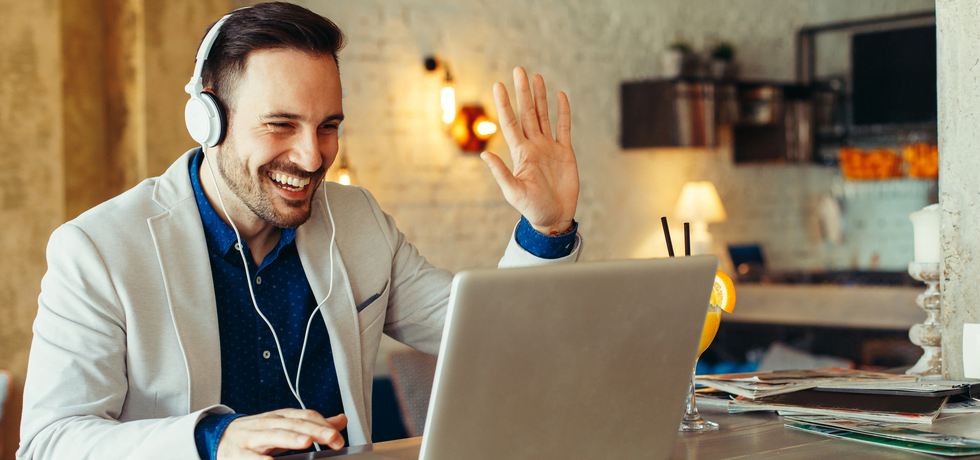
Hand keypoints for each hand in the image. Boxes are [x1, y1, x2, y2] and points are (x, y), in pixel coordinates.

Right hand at [216, 409, 346, 459]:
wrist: (220, 437)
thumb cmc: (258, 433)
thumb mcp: (285, 425)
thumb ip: (312, 424)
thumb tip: (341, 420)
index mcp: (281, 417)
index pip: (305, 416)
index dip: (323, 425)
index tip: (339, 438)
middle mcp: (268, 424)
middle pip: (293, 424)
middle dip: (314, 430)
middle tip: (332, 438)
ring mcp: (252, 437)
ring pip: (273, 435)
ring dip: (290, 438)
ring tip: (306, 442)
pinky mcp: (238, 453)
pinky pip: (249, 457)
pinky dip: (259, 459)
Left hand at [482, 67, 578, 234]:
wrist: (554, 217)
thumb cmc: (532, 208)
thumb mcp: (513, 192)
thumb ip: (501, 173)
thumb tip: (484, 155)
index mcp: (520, 153)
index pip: (511, 123)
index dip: (504, 104)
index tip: (498, 85)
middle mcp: (533, 146)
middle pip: (527, 113)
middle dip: (523, 92)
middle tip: (519, 69)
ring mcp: (549, 147)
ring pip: (544, 115)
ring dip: (540, 96)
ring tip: (536, 77)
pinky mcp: (565, 152)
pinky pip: (564, 128)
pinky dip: (562, 111)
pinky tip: (560, 96)